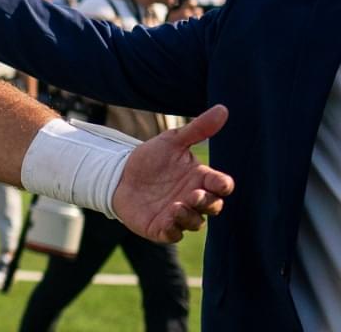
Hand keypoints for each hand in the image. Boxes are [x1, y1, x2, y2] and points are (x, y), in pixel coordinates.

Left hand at [113, 105, 234, 242]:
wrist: (119, 174)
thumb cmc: (150, 158)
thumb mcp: (172, 140)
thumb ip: (197, 129)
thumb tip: (223, 108)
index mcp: (200, 178)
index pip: (221, 185)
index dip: (223, 185)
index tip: (219, 183)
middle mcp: (193, 199)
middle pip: (212, 206)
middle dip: (208, 203)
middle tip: (195, 195)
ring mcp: (178, 215)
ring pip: (195, 222)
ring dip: (190, 217)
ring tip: (177, 206)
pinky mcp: (161, 227)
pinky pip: (173, 234)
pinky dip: (173, 229)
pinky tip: (167, 219)